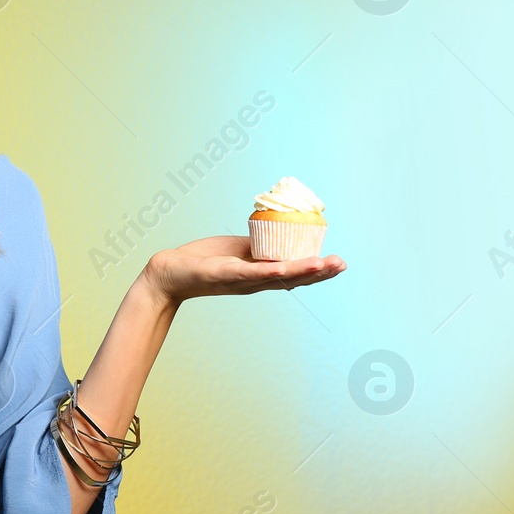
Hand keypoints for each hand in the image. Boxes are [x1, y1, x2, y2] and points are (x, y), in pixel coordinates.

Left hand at [142, 235, 345, 306]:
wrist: (171, 274)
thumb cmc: (204, 261)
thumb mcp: (238, 251)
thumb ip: (259, 246)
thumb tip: (279, 232)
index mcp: (261, 275)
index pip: (295, 273)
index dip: (318, 270)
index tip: (339, 263)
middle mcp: (256, 282)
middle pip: (294, 278)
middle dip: (319, 272)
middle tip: (342, 264)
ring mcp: (242, 280)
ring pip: (277, 277)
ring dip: (302, 271)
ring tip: (325, 265)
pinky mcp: (226, 275)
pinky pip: (250, 273)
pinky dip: (268, 271)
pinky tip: (284, 267)